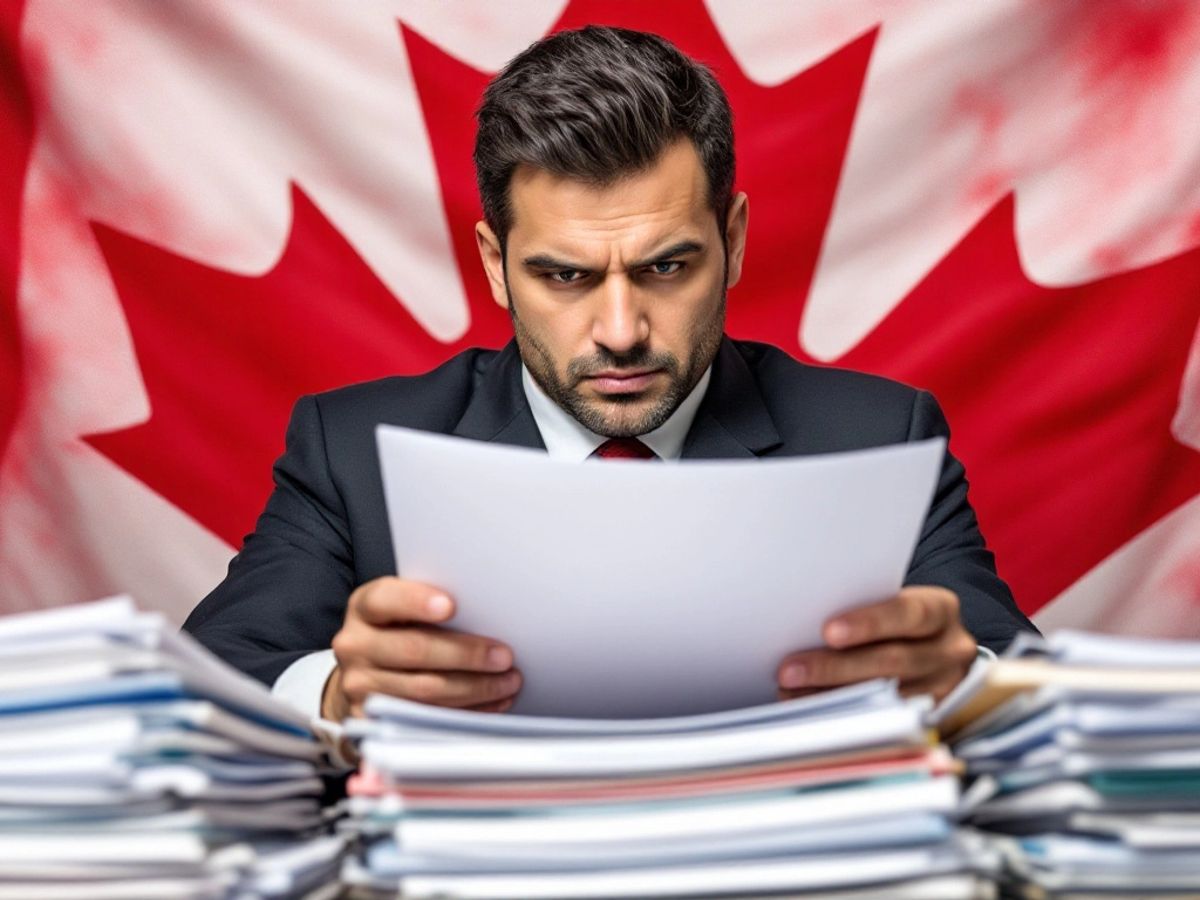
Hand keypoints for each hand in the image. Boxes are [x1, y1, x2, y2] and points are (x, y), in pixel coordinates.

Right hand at [323, 577, 520, 720]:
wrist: (367, 669)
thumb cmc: (403, 628)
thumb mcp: (407, 608)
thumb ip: (434, 605)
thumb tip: (489, 611)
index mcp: (364, 607)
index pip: (385, 599)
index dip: (416, 602)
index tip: (450, 606)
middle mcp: (355, 645)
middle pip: (414, 650)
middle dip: (465, 655)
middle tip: (505, 657)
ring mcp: (359, 685)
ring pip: (423, 690)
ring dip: (474, 688)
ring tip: (509, 682)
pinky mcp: (371, 719)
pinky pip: (425, 718)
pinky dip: (465, 711)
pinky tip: (492, 703)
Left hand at [777, 586, 975, 703]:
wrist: (937, 653)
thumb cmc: (896, 622)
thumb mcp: (890, 606)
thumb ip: (861, 609)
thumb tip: (800, 623)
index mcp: (940, 610)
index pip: (909, 613)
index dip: (869, 623)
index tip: (827, 631)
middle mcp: (950, 650)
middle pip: (894, 661)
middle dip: (835, 666)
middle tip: (789, 670)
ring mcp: (945, 690)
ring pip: (887, 698)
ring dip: (832, 696)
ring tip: (790, 693)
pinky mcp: (934, 721)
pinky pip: (885, 723)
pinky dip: (845, 717)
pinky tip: (812, 713)